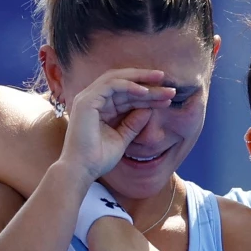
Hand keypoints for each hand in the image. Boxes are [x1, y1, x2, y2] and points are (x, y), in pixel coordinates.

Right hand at [61, 69, 175, 181]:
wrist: (81, 171)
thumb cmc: (98, 159)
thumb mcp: (122, 138)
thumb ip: (133, 123)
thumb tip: (149, 110)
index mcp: (101, 107)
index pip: (127, 95)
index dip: (148, 95)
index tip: (168, 98)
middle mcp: (93, 99)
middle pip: (124, 83)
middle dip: (147, 81)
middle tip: (169, 84)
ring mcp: (87, 98)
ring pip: (118, 79)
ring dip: (141, 79)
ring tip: (161, 80)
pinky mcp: (86, 101)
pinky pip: (111, 85)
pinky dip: (129, 86)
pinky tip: (145, 92)